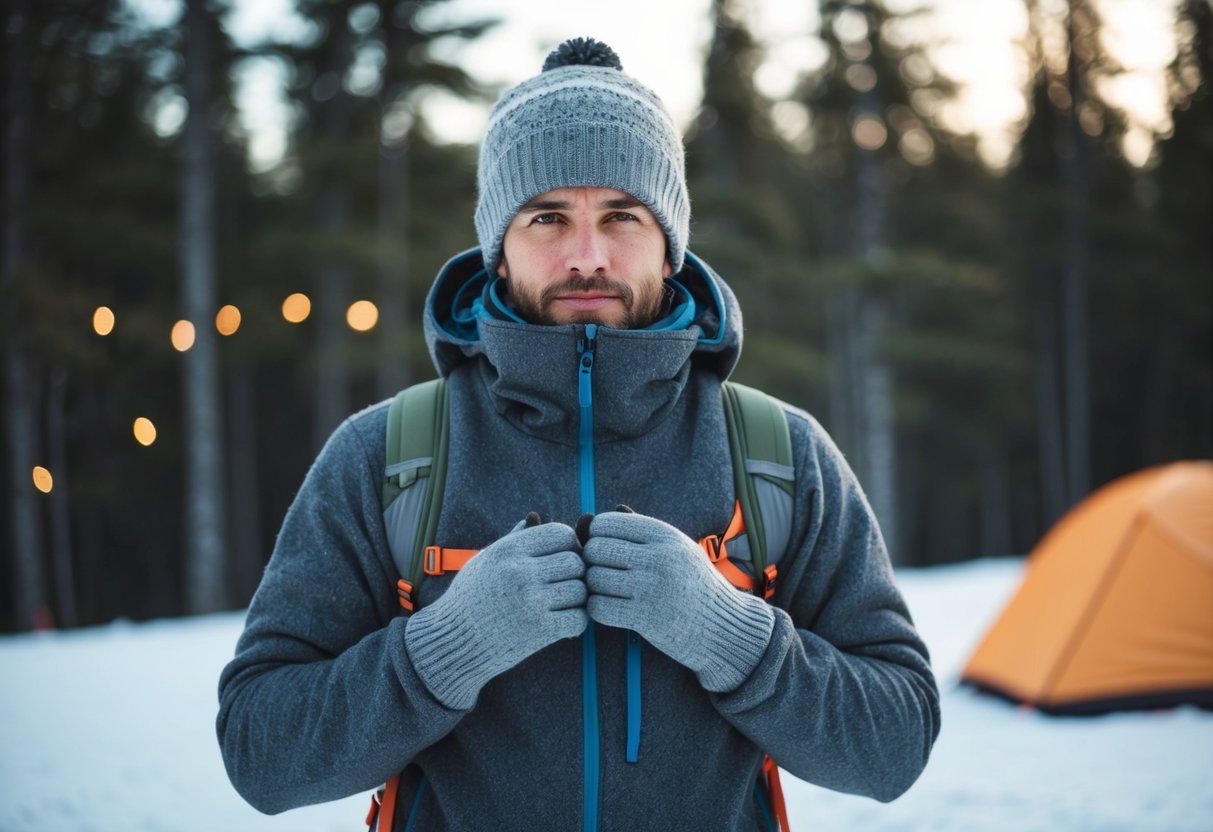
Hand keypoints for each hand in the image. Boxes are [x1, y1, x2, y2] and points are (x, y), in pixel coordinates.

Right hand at [405, 516, 585, 708]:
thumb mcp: (484, 561)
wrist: (453, 642)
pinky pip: (578, 618)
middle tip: (564, 584)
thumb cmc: (468, 599)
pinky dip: (576, 621)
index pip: (561, 533)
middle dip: (575, 573)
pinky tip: (562, 622)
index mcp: (508, 550)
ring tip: (562, 604)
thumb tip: (533, 518)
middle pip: (576, 562)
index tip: (561, 559)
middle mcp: (520, 572)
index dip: (569, 545)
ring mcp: (531, 601)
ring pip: (581, 591)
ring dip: (577, 599)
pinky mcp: (539, 630)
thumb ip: (512, 540)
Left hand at [583, 510, 773, 691]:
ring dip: (593, 587)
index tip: (604, 551)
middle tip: (600, 572)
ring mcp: (653, 588)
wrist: (724, 626)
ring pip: (594, 579)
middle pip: (595, 549)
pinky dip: (597, 609)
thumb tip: (592, 517)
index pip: (606, 523)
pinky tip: (609, 608)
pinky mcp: (646, 618)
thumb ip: (637, 531)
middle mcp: (659, 557)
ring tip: (606, 591)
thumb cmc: (694, 584)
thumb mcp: (676, 548)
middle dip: (591, 562)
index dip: (596, 536)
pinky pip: (599, 607)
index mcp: (665, 535)